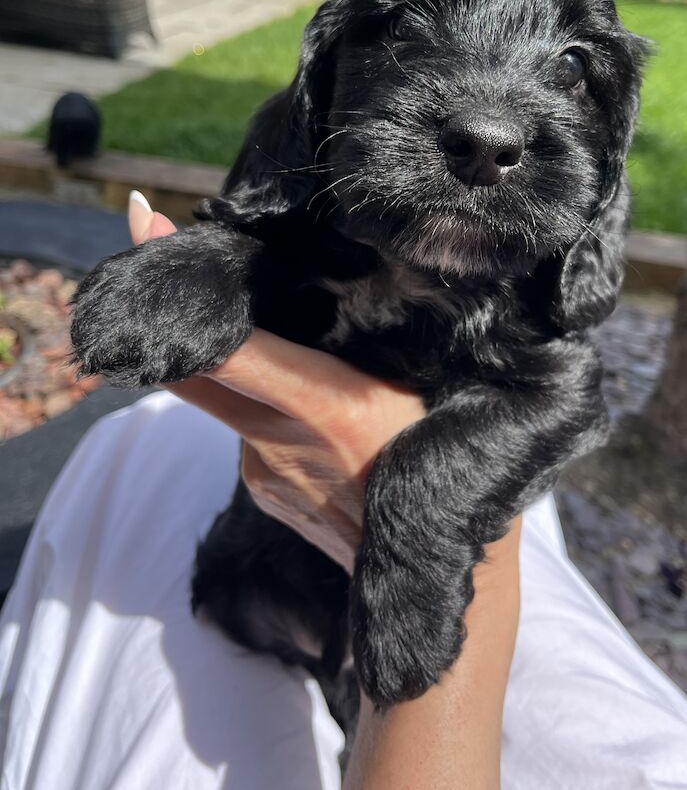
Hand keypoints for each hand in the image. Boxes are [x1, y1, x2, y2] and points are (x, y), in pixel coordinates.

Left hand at [127, 191, 424, 572]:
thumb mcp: (411, 387)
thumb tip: (310, 294)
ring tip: (280, 350)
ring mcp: (262, 472)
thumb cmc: (436, 458)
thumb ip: (355, 347)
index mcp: (327, 401)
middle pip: (191, 368)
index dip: (181, 293)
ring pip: (224, 398)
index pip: (228, 346)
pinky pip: (246, 432)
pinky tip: (307, 415)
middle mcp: (279, 439)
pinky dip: (257, 408)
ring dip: (227, 364)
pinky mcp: (260, 491)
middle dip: (165, 310)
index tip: (148, 225)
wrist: (425, 565)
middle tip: (152, 242)